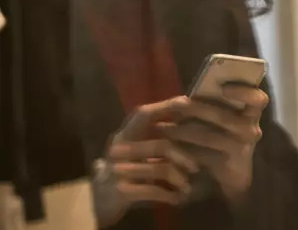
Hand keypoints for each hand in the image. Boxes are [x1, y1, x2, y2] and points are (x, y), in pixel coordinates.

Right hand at [92, 98, 200, 227]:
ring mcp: (118, 170)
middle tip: (196, 167)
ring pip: (160, 169)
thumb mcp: (136, 149)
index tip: (188, 103)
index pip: (144, 114)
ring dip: (178, 179)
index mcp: (125, 135)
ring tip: (188, 187)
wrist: (95, 200)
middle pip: (161, 145)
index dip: (167, 107)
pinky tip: (177, 198)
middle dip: (183, 156)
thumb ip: (155, 135)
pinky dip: (168, 195)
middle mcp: (120, 149)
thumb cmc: (122, 169)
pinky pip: (152, 191)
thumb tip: (188, 116)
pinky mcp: (120, 191)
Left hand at [162, 85, 268, 205]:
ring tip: (164, 128)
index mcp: (252, 112)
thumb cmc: (225, 134)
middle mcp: (251, 129)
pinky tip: (170, 147)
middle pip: (225, 117)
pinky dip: (185, 150)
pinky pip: (203, 155)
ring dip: (183, 131)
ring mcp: (242, 147)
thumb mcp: (225, 116)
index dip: (242, 91)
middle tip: (177, 105)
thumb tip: (186, 95)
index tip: (222, 87)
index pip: (258, 99)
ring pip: (209, 137)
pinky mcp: (228, 164)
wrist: (233, 171)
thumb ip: (215, 103)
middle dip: (198, 110)